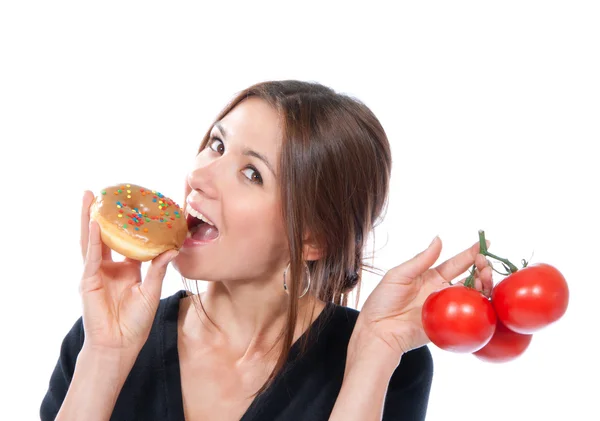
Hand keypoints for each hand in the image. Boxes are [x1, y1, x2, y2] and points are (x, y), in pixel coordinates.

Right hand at [78, 191, 177, 355]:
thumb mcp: (151, 291)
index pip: (126, 240)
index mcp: (127, 268)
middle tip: (102, 191)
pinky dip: (93, 241)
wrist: (120, 345)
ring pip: (92, 241)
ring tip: (88, 197)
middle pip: (105, 235)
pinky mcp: (88, 282)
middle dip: (102, 214)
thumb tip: (172, 248)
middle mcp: (109, 267)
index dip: (128, 224)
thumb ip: (158, 269)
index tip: (132, 204)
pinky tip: (94, 224)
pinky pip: (92, 257)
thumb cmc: (136, 322)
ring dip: (88, 219)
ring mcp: (96, 273)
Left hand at [354, 236, 492, 357]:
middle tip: (485, 262)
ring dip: (484, 285)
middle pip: (470, 279)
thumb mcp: (399, 275)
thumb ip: (421, 259)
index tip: (485, 243)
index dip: (471, 253)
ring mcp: (447, 309)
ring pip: (473, 296)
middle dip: (482, 268)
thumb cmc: (383, 301)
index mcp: (431, 277)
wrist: (377, 330)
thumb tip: (438, 239)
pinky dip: (480, 309)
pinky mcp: (447, 326)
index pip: (456, 263)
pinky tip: (484, 300)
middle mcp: (442, 292)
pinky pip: (468, 318)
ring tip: (485, 277)